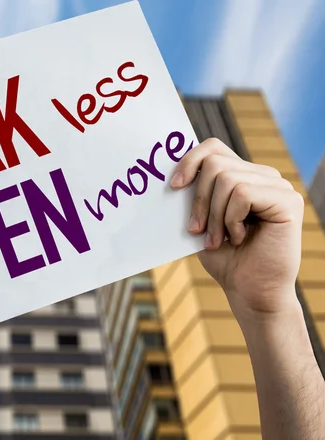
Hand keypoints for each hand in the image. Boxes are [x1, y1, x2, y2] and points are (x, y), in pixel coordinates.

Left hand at [170, 138, 303, 319]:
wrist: (248, 290)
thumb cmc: (224, 258)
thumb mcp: (201, 220)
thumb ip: (194, 194)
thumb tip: (172, 174)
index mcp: (243, 176)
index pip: (213, 148)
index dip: (189, 160)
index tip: (173, 187)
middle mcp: (263, 176)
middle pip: (215, 163)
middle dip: (198, 199)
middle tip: (195, 229)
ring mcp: (278, 186)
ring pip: (227, 179)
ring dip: (214, 215)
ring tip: (217, 239)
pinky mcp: (288, 200)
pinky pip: (243, 194)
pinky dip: (231, 219)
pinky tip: (239, 238)